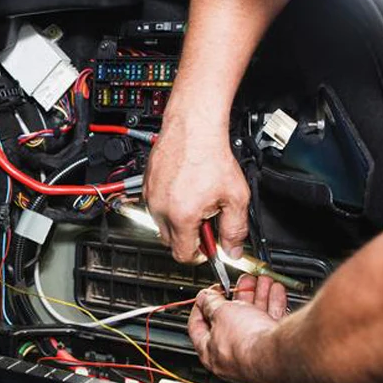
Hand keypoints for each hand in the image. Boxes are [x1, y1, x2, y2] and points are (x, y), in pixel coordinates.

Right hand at [143, 105, 249, 262]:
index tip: (208, 246)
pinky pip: (155, 206)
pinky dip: (169, 204)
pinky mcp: (146, 185)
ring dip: (178, 220)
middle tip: (206, 220)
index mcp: (181, 216)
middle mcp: (161, 209)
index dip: (200, 254)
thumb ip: (235, 229)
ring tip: (196, 199)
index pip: (183, 254)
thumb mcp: (236, 197)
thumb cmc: (211, 155)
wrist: (193, 128)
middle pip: (170, 241)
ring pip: (162, 223)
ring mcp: (151, 196)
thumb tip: (233, 250)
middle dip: (189, 236)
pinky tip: (185, 189)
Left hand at [188, 274, 286, 382]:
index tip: (207, 294)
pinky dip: (273, 304)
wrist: (279, 353)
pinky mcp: (275, 349)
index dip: (201, 306)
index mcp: (210, 352)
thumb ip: (210, 303)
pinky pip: (271, 323)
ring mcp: (255, 354)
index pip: (198, 327)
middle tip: (241, 283)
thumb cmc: (245, 341)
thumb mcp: (220, 312)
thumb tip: (204, 298)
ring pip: (253, 319)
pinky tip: (275, 290)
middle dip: (237, 297)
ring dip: (257, 296)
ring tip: (261, 281)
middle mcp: (233, 356)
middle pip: (231, 320)